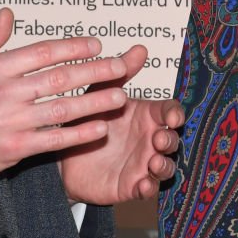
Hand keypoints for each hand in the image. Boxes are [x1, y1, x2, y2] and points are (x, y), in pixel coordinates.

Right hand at [0, 9, 142, 187]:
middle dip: (96, 70)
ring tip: (120, 95)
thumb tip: (7, 14)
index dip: (74, 47)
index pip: (43, 52)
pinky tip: (100, 127)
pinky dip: (80, 133)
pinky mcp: (15, 147)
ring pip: (63, 107)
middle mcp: (5, 92)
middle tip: (121, 66)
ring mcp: (11, 120)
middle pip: (60, 76)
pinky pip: (56, 138)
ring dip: (95, 101)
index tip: (97, 45)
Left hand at [58, 44, 182, 204]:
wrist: (63, 158)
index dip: (174, 114)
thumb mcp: (101, 94)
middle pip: (173, 140)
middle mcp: (150, 140)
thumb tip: (140, 48)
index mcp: (147, 116)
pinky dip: (149, 188)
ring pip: (166, 166)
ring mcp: (144, 163)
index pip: (171, 112)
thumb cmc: (87, 120)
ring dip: (164, 164)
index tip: (172, 117)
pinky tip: (143, 185)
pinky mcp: (133, 185)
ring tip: (154, 162)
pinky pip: (148, 189)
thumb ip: (121, 74)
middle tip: (157, 138)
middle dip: (170, 140)